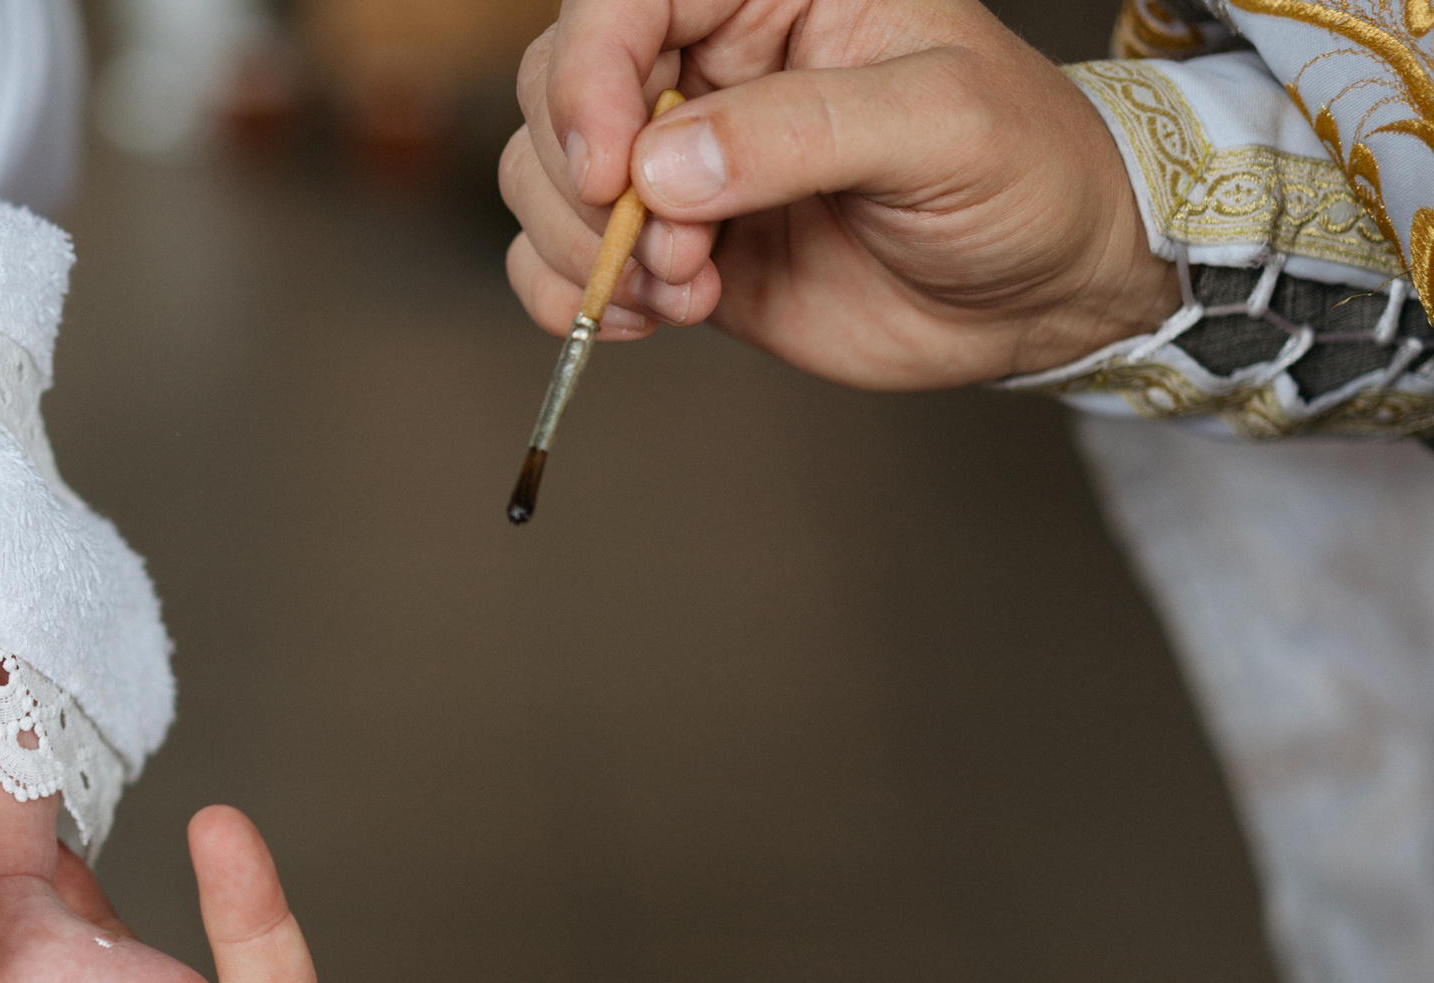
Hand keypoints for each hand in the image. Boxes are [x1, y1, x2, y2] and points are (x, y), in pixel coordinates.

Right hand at [500, 0, 1179, 385]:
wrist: (1045, 289)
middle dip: (583, 183)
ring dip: (585, 249)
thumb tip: (665, 167)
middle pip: (558, 87)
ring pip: (543, 176)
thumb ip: (804, 132)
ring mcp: (682, 156)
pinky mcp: (673, 242)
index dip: (589, 74)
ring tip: (687, 290)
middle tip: (670, 250)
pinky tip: (648, 316)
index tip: (610, 169)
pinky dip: (571, 296)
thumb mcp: (943, 129)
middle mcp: (710, 59)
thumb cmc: (1025, 173)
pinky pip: (556, 258)